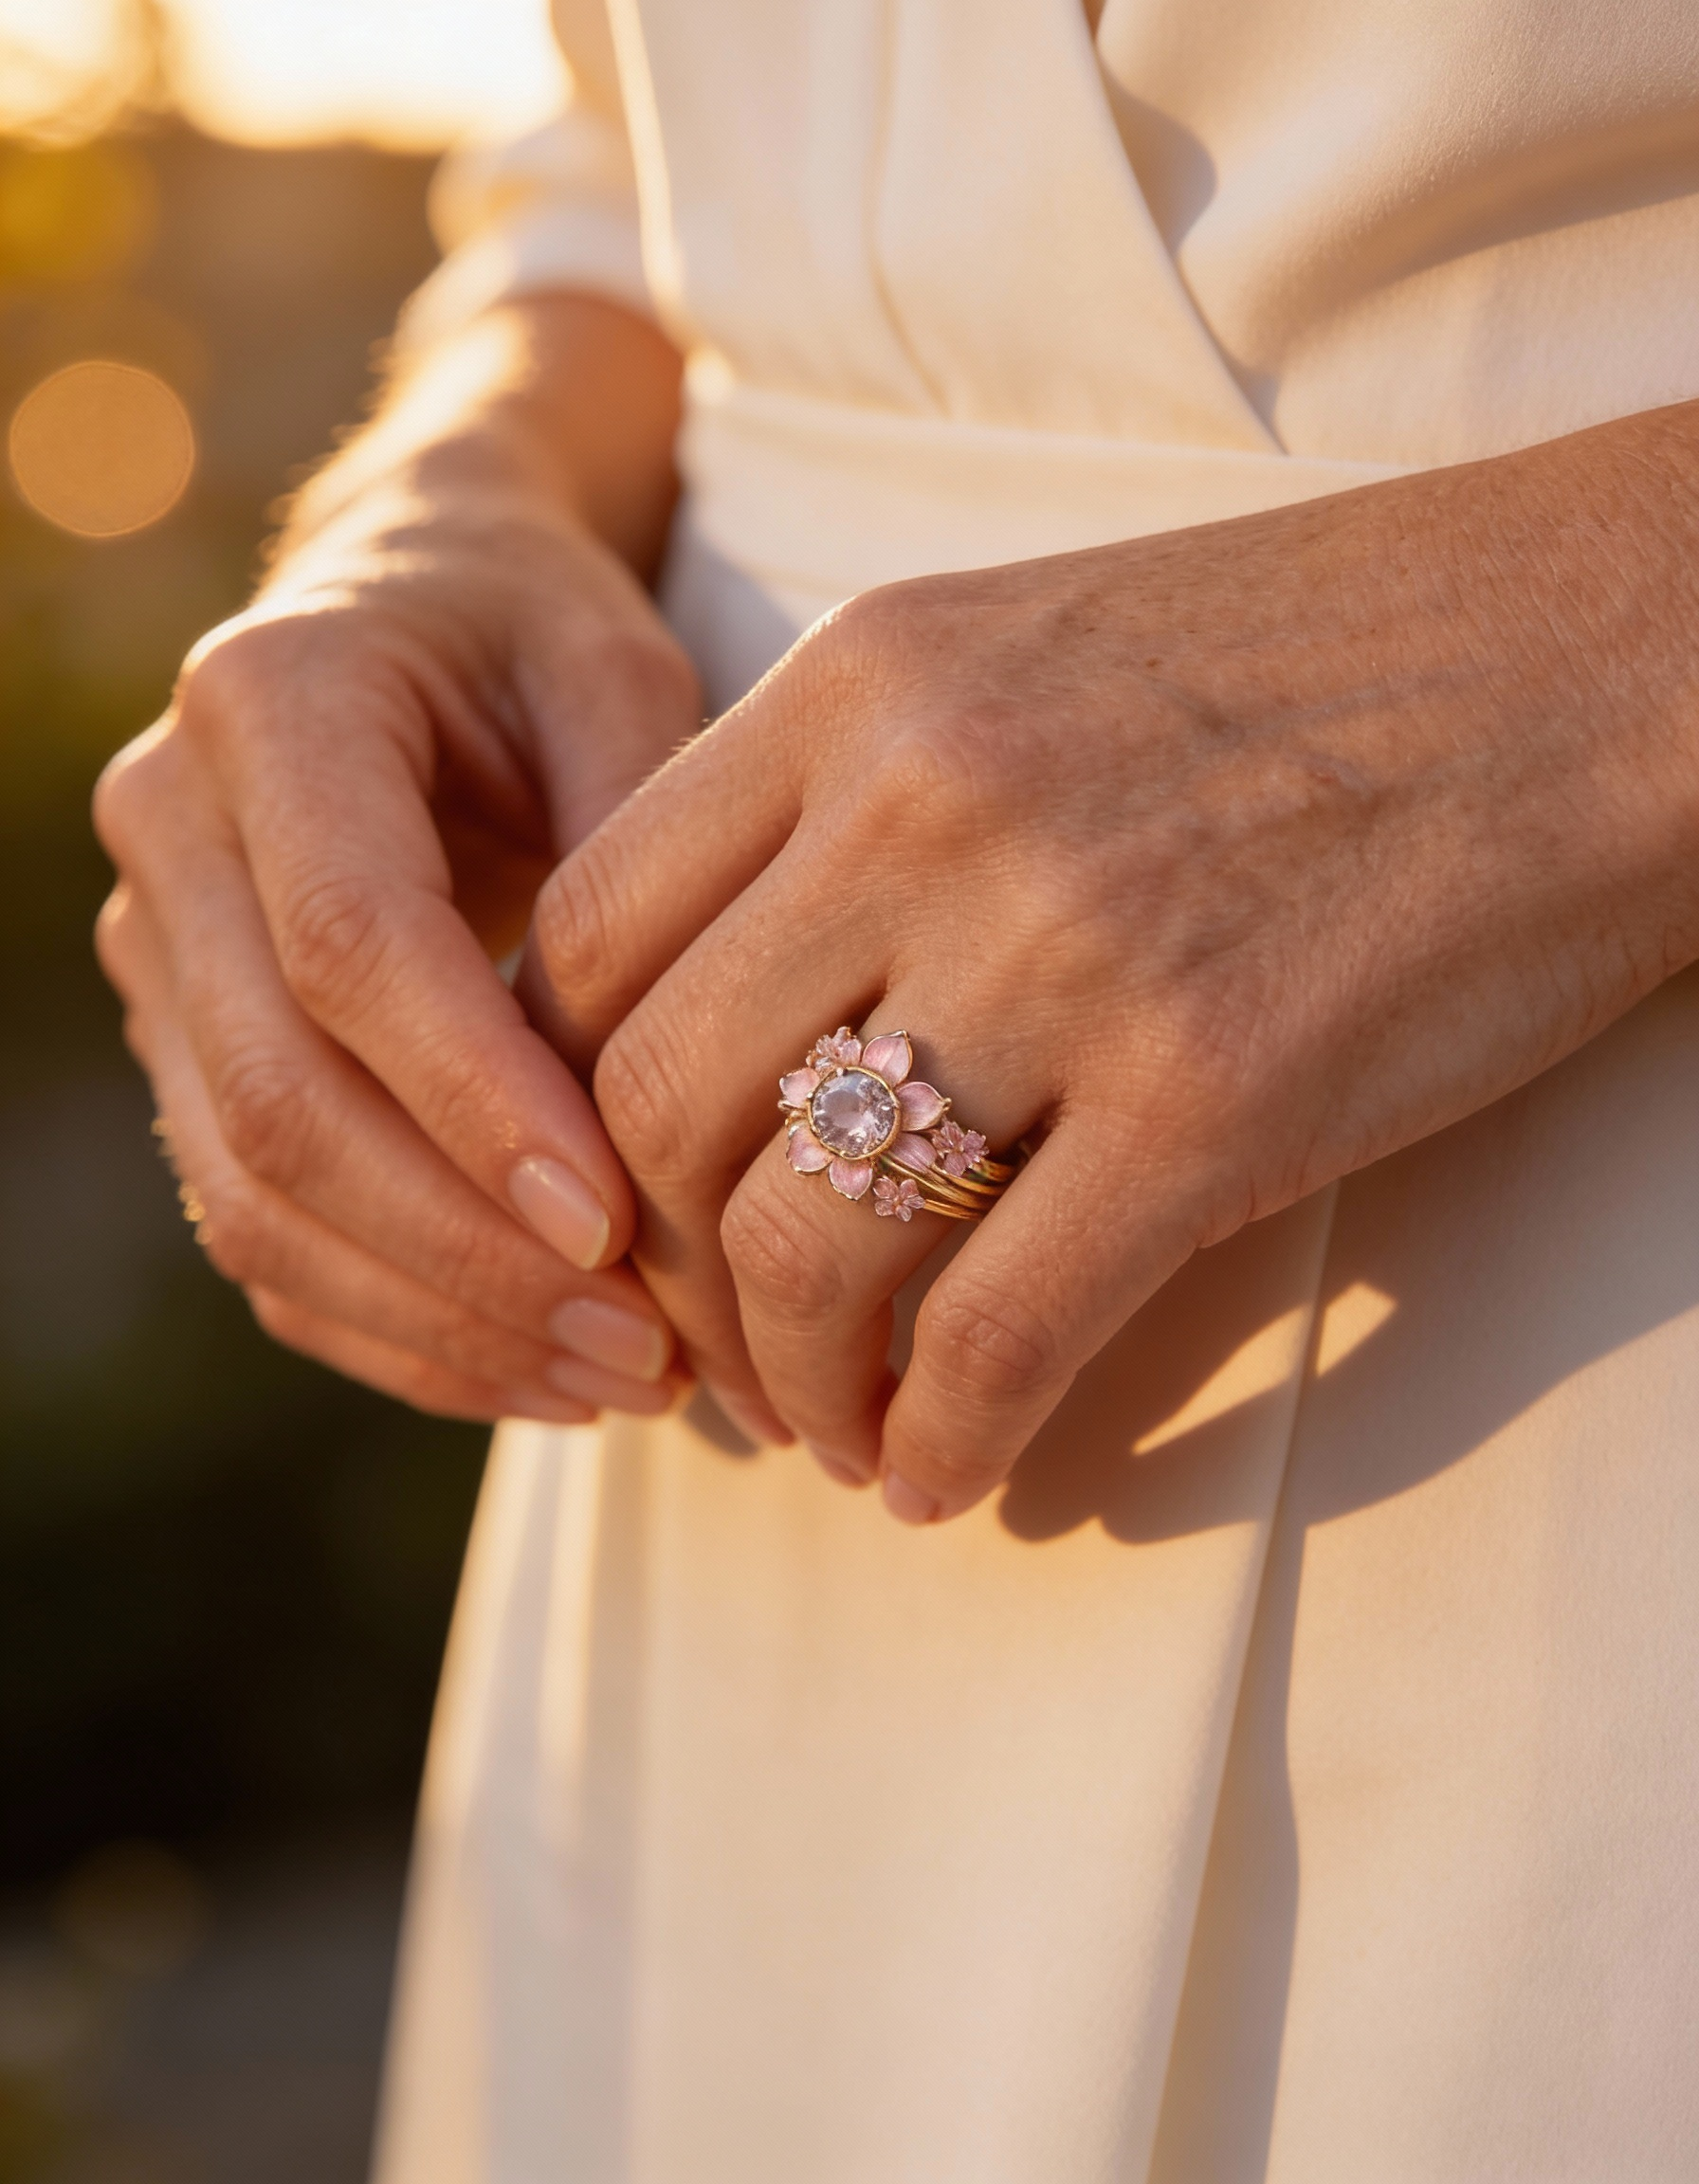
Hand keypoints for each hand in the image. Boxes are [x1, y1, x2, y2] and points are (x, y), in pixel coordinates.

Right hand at [95, 299, 697, 1423]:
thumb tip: (673, 1085)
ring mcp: (157, 956)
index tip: (617, 1223)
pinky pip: (259, 1233)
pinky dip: (397, 1325)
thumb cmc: (543, 636)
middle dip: (468, 1254)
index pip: (350, 945)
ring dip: (440, 1319)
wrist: (418, 605)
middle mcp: (172, 831)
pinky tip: (542, 1370)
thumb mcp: (622, 674)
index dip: (475, 1103)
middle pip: (283, 1101)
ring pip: (251, 1198)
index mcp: (272, 704)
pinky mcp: (185, 1052)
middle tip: (652, 1350)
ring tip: (628, 1381)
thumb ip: (642, 845)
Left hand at [523, 399, 1698, 1512]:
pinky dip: (948, 1435)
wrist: (1598, 652)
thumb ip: (859, 803)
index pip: (584, 934)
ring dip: (789, 1386)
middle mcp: (923, 803)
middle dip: (658, 1283)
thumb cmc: (1320, 664)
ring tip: (833, 1434)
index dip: (561, 1111)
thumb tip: (748, 1024)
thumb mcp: (1027, 658)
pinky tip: (946, 1474)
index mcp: (858, 683)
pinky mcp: (1216, 1091)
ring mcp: (1067, 946)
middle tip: (713, 1360)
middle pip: (652, 1108)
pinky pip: (1003, 1325)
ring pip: (801, 1241)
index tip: (619, 1205)